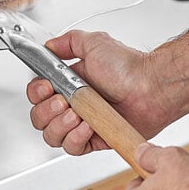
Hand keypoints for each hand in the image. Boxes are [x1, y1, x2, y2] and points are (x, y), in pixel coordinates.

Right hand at [26, 30, 168, 154]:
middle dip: (46, 111)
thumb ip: (68, 41)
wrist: (151, 87)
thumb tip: (48, 46)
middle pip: (39, 118)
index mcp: (67, 83)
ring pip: (52, 136)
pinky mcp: (93, 141)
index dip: (37, 94)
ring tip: (76, 114)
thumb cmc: (128, 66)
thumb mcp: (94, 43)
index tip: (47, 87)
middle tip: (63, 101)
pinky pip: (72, 148)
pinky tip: (87, 126)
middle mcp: (72, 104)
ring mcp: (81, 124)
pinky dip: (75, 138)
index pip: (36, 95)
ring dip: (59, 125)